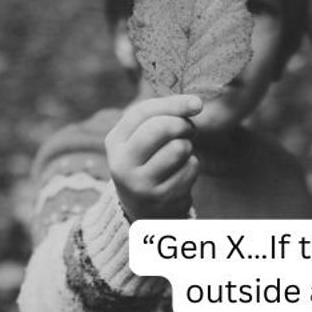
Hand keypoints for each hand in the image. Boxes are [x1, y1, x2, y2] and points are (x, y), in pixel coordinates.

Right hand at [105, 94, 202, 220]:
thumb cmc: (150, 161)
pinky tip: (181, 173)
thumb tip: (196, 102)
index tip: (197, 103)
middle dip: (183, 125)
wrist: (145, 208)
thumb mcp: (143, 138)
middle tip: (189, 131)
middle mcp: (122, 163)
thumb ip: (162, 115)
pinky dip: (192, 166)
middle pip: (161, 128)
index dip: (173, 104)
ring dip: (188, 147)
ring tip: (181, 153)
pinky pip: (190, 168)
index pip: (143, 112)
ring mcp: (140, 183)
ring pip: (179, 148)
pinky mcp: (161, 197)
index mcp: (115, 141)